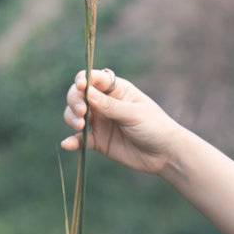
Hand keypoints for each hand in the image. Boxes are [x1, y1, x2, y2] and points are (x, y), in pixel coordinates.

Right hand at [61, 68, 182, 175]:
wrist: (166, 154)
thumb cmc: (154, 126)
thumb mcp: (133, 113)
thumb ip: (109, 105)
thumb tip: (86, 92)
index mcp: (115, 89)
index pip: (92, 78)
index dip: (83, 80)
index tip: (81, 87)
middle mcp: (103, 103)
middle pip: (79, 95)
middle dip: (74, 100)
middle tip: (81, 111)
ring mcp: (100, 122)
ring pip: (75, 115)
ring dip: (71, 118)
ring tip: (80, 126)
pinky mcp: (98, 141)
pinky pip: (81, 139)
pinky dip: (72, 141)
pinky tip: (67, 144)